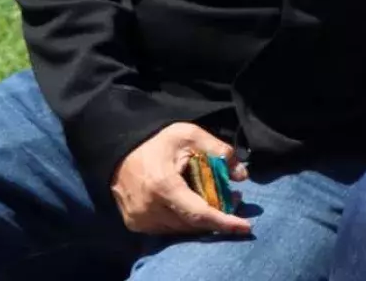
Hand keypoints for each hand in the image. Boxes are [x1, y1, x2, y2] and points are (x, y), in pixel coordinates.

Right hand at [110, 123, 250, 235]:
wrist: (119, 150)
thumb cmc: (157, 142)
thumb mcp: (190, 136)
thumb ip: (219, 151)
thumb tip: (242, 175)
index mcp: (163, 186)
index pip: (199, 214)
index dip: (224, 222)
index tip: (246, 226)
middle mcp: (149, 208)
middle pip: (193, 224)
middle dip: (218, 216)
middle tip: (235, 198)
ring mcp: (140, 219)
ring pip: (181, 229)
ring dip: (202, 220)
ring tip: (217, 199)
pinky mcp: (135, 224)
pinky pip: (167, 229)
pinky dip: (184, 221)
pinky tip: (193, 205)